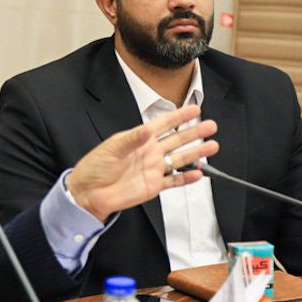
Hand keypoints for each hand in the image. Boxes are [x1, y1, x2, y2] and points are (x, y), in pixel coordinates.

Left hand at [66, 105, 218, 220]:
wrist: (89, 193)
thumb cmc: (95, 167)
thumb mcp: (112, 148)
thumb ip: (132, 139)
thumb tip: (146, 129)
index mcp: (139, 139)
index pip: (163, 124)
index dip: (179, 116)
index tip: (194, 108)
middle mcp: (149, 152)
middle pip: (177, 140)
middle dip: (194, 132)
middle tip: (211, 126)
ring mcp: (152, 169)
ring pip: (180, 159)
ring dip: (196, 153)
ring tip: (212, 146)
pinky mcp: (153, 185)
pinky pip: (174, 181)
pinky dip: (186, 178)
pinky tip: (198, 173)